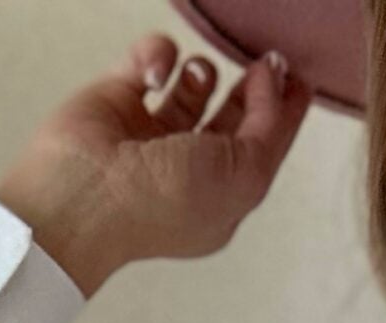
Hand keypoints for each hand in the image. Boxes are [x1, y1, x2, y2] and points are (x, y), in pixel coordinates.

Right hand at [0, 34, 312, 298]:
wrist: (87, 196)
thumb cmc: (166, 202)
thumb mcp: (243, 176)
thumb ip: (269, 129)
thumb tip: (271, 79)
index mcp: (219, 199)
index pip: (260, 150)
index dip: (283, 113)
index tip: (299, 75)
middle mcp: (187, 168)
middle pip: (232, 118)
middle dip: (252, 89)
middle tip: (265, 58)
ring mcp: (151, 134)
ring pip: (192, 85)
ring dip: (202, 72)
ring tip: (198, 76)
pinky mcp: (117, 101)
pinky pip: (150, 60)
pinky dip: (157, 57)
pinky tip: (152, 75)